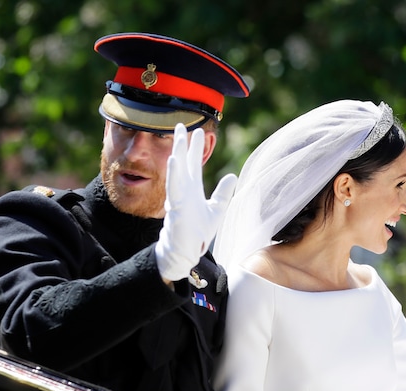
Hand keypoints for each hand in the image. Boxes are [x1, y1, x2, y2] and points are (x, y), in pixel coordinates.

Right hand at [155, 124, 237, 281]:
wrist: (186, 251)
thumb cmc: (198, 233)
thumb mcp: (216, 210)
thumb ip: (223, 193)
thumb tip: (232, 175)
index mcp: (193, 189)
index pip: (195, 164)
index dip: (197, 147)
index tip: (200, 130)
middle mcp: (184, 189)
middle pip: (184, 161)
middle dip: (184, 143)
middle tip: (181, 124)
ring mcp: (179, 196)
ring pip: (178, 170)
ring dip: (178, 151)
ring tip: (179, 134)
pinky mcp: (176, 206)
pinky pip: (174, 187)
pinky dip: (174, 173)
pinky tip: (174, 159)